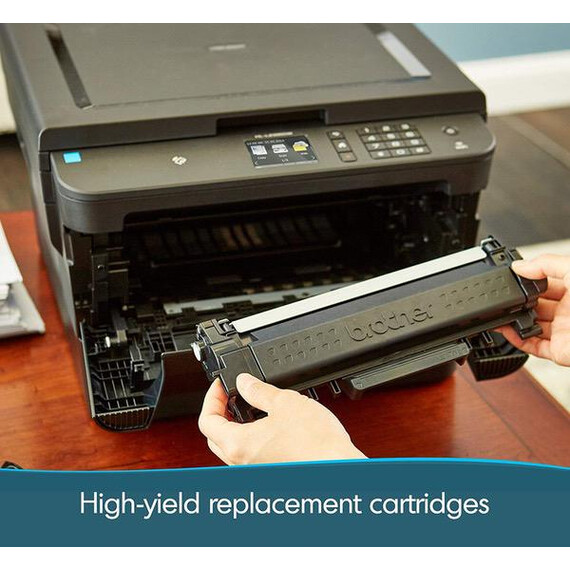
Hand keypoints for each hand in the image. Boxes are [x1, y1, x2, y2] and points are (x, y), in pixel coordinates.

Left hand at [198, 374, 365, 464]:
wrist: (339, 468)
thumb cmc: (316, 444)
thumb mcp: (285, 402)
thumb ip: (259, 390)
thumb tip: (244, 382)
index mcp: (237, 445)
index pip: (206, 421)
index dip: (211, 397)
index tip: (221, 385)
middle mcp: (242, 463)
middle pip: (215, 437)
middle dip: (220, 412)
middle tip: (231, 395)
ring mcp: (255, 471)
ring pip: (232, 448)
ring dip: (235, 426)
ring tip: (251, 407)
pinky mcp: (270, 472)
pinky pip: (249, 455)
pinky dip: (251, 438)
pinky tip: (269, 425)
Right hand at [497, 254, 569, 365]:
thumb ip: (546, 264)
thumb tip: (519, 266)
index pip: (544, 283)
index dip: (526, 279)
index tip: (511, 276)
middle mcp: (569, 311)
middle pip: (534, 305)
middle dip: (517, 300)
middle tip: (503, 295)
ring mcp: (564, 331)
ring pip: (530, 326)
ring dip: (513, 320)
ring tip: (499, 312)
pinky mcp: (560, 351)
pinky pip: (532, 346)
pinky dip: (516, 340)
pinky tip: (506, 329)